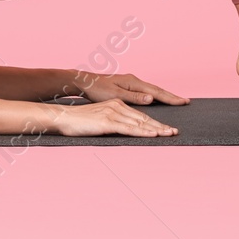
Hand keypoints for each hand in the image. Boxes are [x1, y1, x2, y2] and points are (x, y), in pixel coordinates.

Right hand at [48, 99, 178, 137]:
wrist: (63, 117)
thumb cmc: (79, 120)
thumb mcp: (100, 118)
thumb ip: (115, 120)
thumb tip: (126, 127)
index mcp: (117, 103)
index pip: (141, 114)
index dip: (155, 121)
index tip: (168, 127)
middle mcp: (118, 105)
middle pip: (144, 117)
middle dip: (161, 125)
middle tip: (175, 131)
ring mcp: (114, 113)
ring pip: (140, 123)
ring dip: (157, 129)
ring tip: (170, 134)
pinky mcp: (108, 122)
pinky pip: (129, 128)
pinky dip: (143, 132)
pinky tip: (153, 135)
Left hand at [77, 72, 189, 106]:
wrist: (85, 82)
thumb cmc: (98, 90)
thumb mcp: (115, 95)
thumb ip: (134, 97)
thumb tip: (152, 98)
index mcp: (134, 82)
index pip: (156, 91)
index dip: (170, 98)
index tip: (183, 101)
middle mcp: (135, 80)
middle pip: (157, 89)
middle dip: (172, 96)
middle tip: (186, 101)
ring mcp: (132, 82)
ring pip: (153, 89)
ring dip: (165, 95)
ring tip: (176, 100)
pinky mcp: (128, 85)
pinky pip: (147, 90)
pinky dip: (156, 95)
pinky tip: (158, 98)